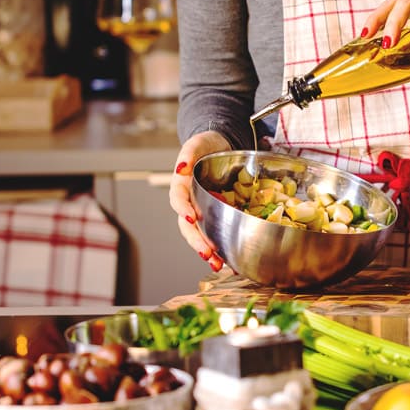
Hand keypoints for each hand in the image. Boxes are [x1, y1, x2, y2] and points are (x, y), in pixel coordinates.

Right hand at [168, 130, 232, 271]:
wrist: (220, 148)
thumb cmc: (207, 146)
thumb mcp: (198, 143)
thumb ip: (190, 152)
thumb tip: (182, 167)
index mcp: (182, 185)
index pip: (178, 199)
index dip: (183, 209)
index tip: (191, 218)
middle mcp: (190, 202)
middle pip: (188, 225)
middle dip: (196, 241)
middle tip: (207, 254)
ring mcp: (202, 211)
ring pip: (200, 234)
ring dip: (207, 251)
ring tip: (218, 265)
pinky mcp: (215, 216)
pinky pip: (216, 234)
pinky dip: (222, 249)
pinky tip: (230, 261)